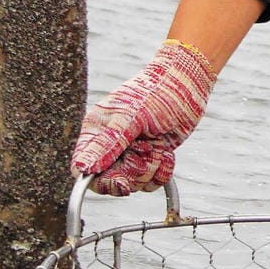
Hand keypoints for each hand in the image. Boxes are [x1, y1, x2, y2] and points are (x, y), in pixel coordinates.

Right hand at [71, 40, 214, 194]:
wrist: (188, 85)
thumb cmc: (155, 92)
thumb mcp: (130, 117)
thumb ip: (107, 144)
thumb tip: (81, 168)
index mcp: (95, 132)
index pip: (83, 170)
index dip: (100, 182)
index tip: (120, 182)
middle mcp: (110, 146)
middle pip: (110, 181)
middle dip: (132, 171)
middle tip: (146, 150)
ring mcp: (131, 153)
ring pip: (134, 183)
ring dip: (150, 166)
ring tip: (157, 142)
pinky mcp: (150, 158)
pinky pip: (151, 181)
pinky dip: (163, 170)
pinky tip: (167, 151)